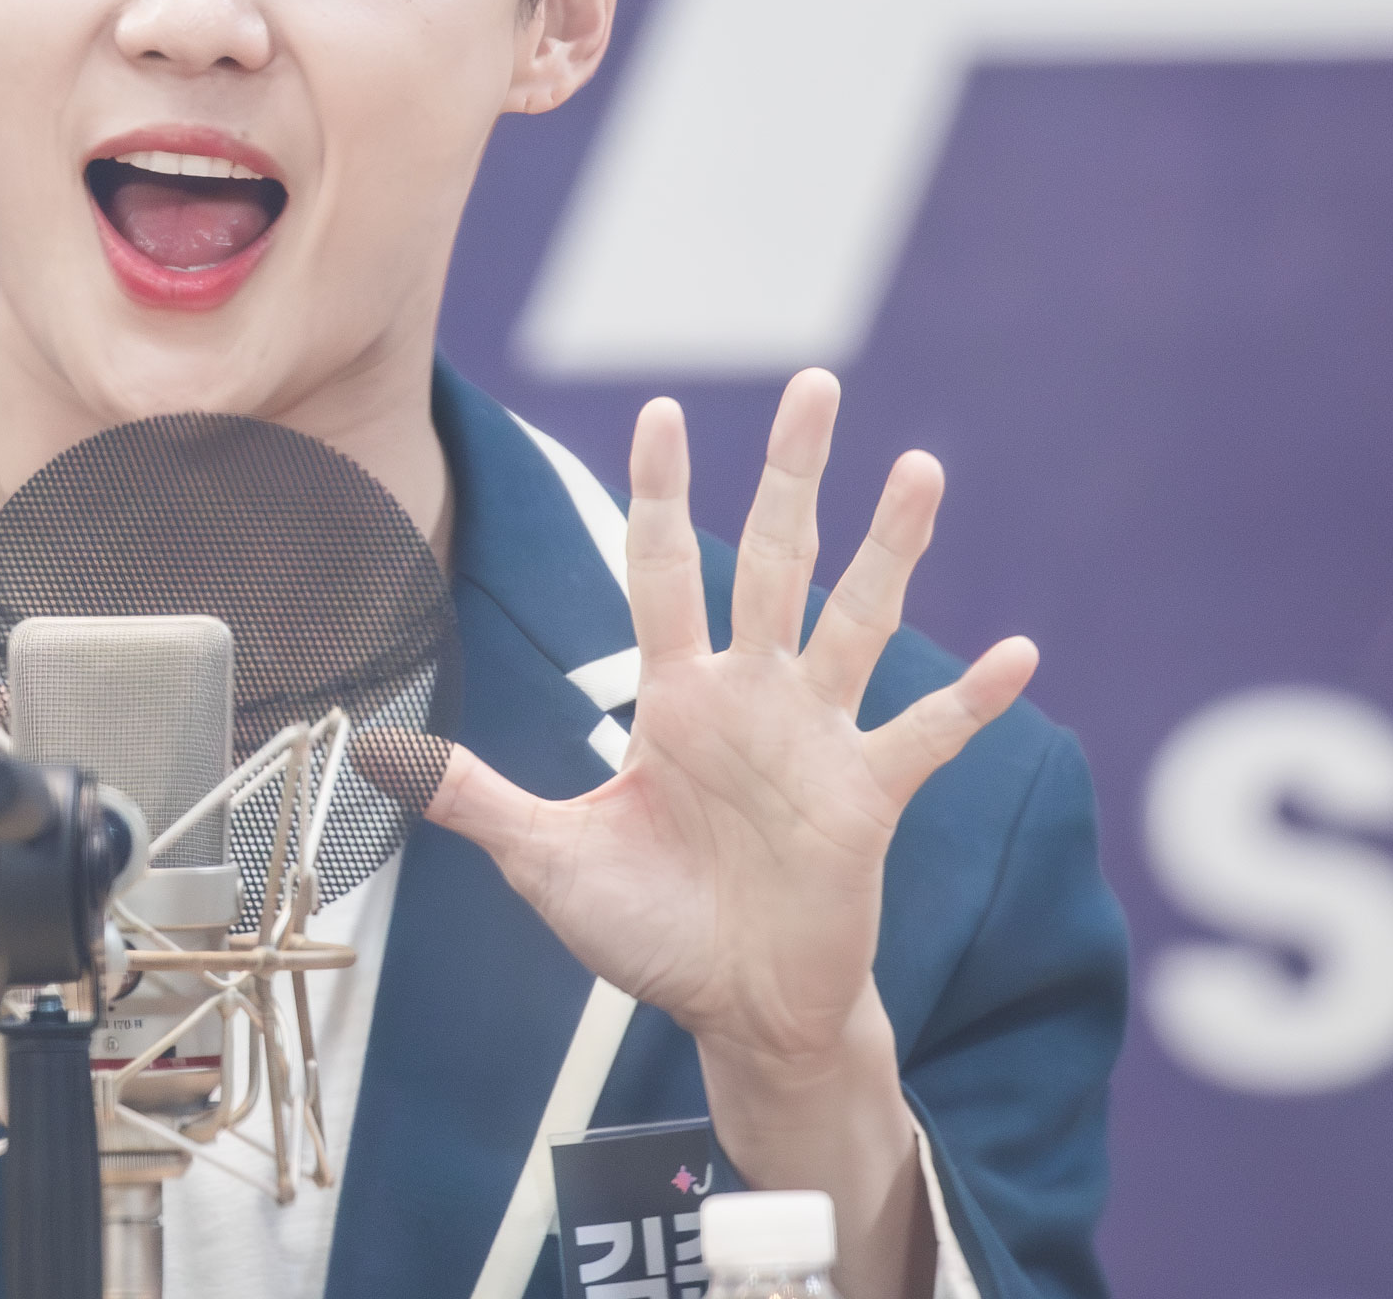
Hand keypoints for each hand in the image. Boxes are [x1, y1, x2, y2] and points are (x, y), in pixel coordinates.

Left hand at [427, 373, 1034, 1298]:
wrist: (735, 1011)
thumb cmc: (648, 930)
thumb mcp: (547, 859)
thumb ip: (474, 797)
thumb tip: (376, 751)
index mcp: (676, 699)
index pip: (663, 568)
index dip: (663, 492)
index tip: (664, 410)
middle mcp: (751, 698)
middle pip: (777, 559)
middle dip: (793, 473)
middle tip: (814, 382)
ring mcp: (816, 739)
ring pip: (859, 620)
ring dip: (891, 549)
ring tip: (919, 467)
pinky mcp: (866, 798)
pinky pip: (924, 736)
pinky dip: (970, 699)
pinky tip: (1016, 651)